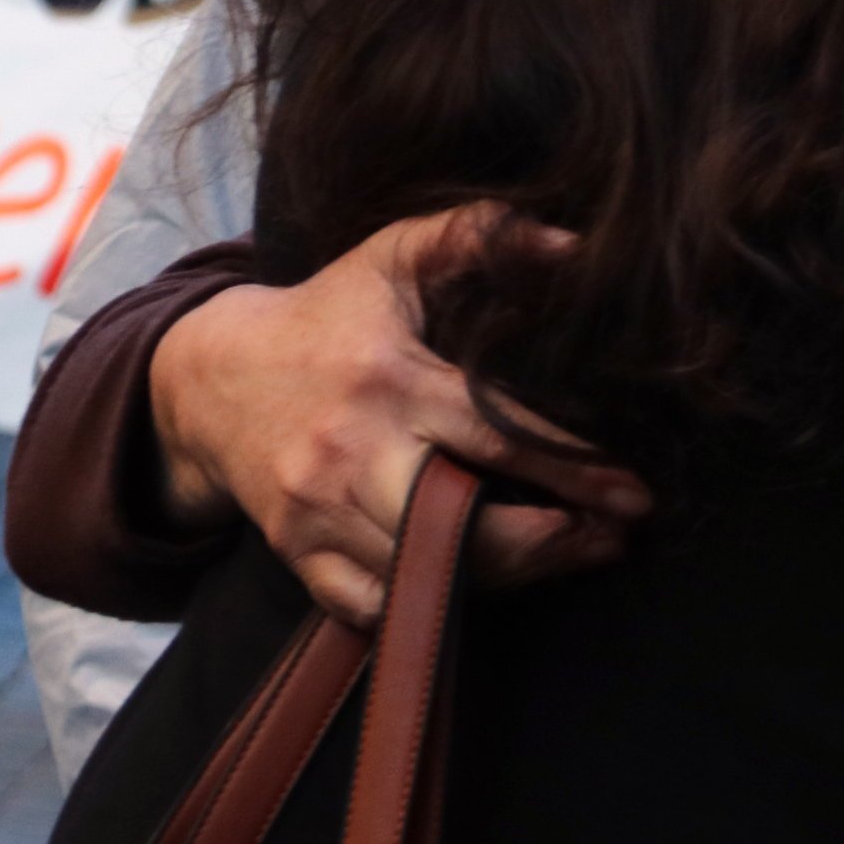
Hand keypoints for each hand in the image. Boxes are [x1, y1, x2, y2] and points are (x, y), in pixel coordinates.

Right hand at [144, 206, 652, 624]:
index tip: (636, 495)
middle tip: (612, 541)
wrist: (207, 379)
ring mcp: (320, 511)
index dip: (576, 470)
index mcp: (388, 380)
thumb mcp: (389, 259)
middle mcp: (353, 452)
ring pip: (426, 573)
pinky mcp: (298, 552)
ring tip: (567, 557)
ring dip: (508, 577)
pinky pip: (371, 606)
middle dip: (550, 543)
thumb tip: (574, 247)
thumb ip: (477, 235)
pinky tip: (472, 588)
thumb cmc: (320, 317)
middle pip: (464, 525)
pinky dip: (424, 608)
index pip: (498, 435)